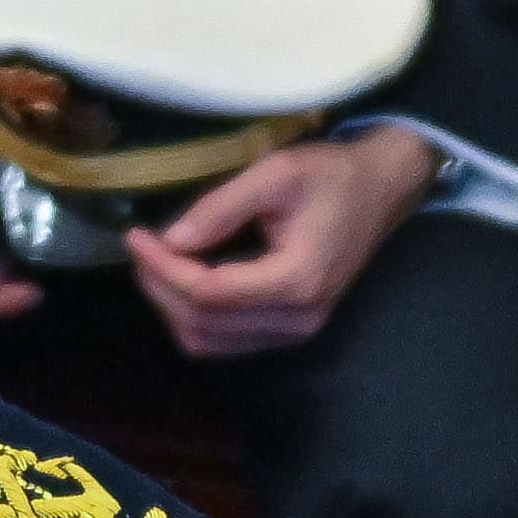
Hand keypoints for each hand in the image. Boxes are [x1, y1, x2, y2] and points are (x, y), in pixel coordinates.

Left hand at [130, 122, 444, 359]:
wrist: (380, 189)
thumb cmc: (331, 175)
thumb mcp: (276, 174)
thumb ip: (222, 207)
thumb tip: (171, 240)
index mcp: (296, 281)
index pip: (209, 294)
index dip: (163, 269)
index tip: (136, 236)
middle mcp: (297, 319)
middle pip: (204, 325)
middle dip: (161, 288)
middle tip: (141, 247)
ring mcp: (297, 330)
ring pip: (211, 342)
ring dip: (173, 307)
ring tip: (156, 263)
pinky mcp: (292, 328)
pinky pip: (228, 340)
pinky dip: (196, 317)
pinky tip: (185, 279)